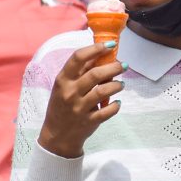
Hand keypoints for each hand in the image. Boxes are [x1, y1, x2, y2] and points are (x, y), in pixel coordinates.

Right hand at [37, 43, 125, 158]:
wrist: (57, 135)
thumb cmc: (62, 105)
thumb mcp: (64, 87)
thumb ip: (79, 72)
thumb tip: (100, 55)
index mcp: (63, 80)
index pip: (78, 58)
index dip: (96, 48)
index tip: (110, 45)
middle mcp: (70, 92)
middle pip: (95, 74)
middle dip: (114, 67)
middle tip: (123, 65)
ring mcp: (79, 108)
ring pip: (104, 91)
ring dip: (117, 85)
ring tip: (121, 84)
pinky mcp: (89, 121)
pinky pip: (108, 111)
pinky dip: (116, 105)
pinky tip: (117, 102)